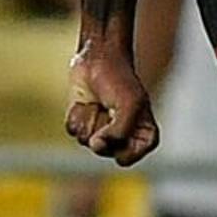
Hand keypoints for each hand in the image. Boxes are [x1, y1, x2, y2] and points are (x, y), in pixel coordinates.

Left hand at [63, 35, 157, 164]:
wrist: (97, 58)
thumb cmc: (119, 80)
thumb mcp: (129, 105)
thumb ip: (120, 131)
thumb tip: (97, 145)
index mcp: (143, 137)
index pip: (127, 158)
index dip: (118, 143)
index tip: (120, 121)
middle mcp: (122, 138)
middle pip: (104, 151)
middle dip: (102, 128)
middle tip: (109, 108)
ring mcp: (100, 132)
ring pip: (86, 141)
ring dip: (90, 118)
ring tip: (99, 102)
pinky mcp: (82, 124)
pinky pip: (74, 130)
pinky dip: (78, 114)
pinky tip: (86, 102)